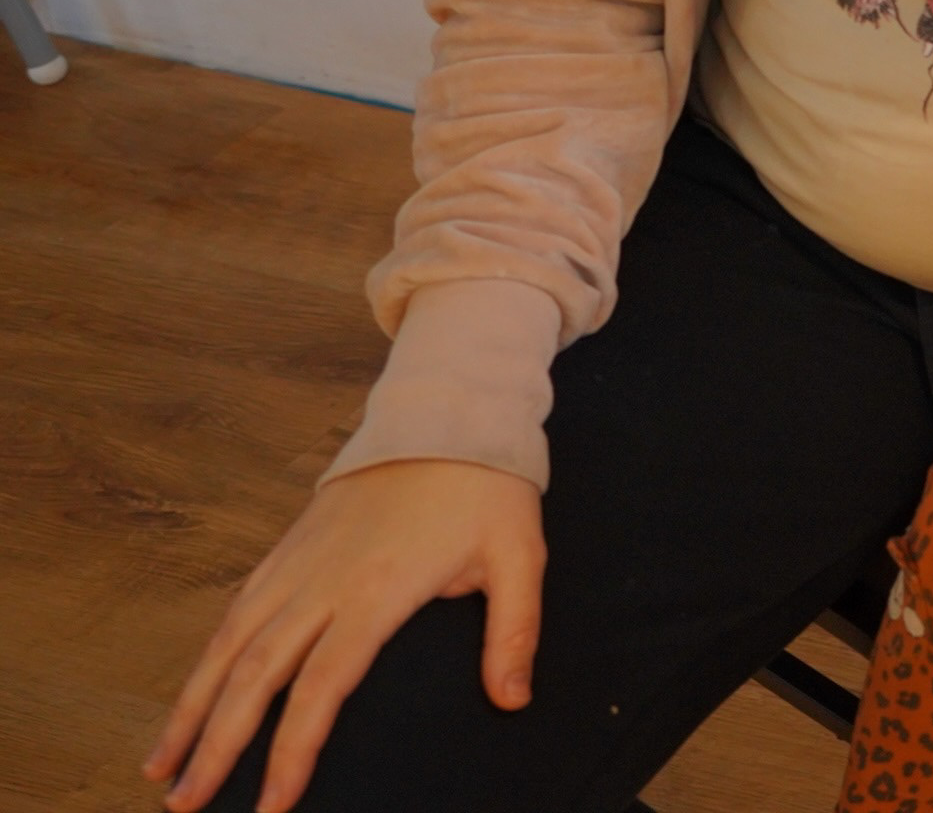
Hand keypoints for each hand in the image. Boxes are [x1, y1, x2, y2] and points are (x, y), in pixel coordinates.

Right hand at [147, 459, 544, 812]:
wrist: (449, 411)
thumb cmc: (487, 486)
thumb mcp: (520, 554)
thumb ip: (514, 631)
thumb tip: (513, 699)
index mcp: (377, 591)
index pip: (321, 687)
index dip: (291, 750)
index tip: (271, 805)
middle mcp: (322, 582)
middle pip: (253, 677)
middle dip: (215, 746)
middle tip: (183, 804)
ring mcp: (297, 563)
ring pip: (227, 646)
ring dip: (190, 708)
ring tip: (161, 765)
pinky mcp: (288, 547)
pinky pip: (235, 611)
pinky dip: (205, 658)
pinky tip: (192, 692)